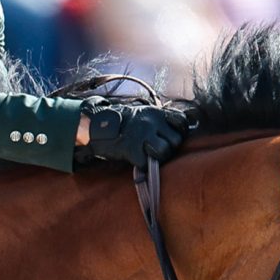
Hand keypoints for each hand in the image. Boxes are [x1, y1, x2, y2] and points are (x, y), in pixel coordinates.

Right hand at [75, 100, 193, 165]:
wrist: (96, 125)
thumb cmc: (123, 123)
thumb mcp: (144, 114)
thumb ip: (161, 120)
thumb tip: (183, 129)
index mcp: (156, 112)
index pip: (182, 121)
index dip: (180, 131)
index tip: (171, 136)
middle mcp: (151, 122)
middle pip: (176, 140)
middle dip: (169, 147)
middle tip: (157, 149)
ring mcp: (141, 135)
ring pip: (164, 151)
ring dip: (158, 158)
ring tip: (148, 156)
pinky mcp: (131, 149)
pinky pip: (145, 163)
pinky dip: (142, 166)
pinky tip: (136, 161)